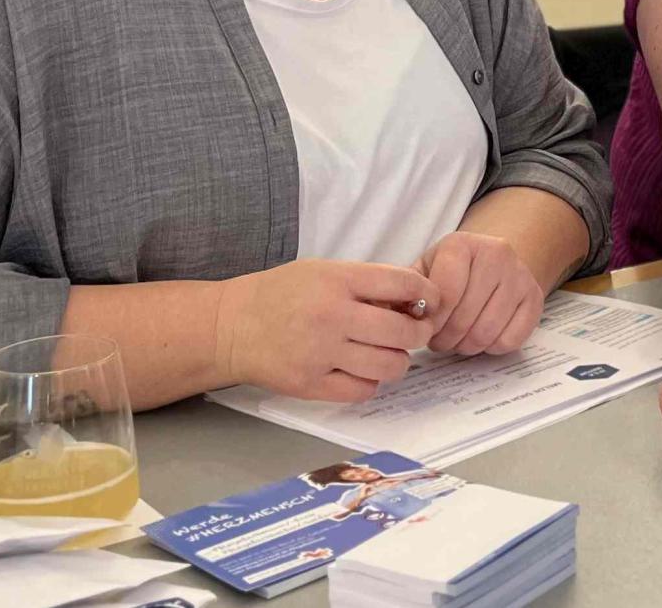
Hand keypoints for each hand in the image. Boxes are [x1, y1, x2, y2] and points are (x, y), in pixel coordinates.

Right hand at [217, 260, 437, 402]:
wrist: (231, 326)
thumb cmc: (282, 293)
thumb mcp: (325, 271)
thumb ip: (366, 284)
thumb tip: (414, 302)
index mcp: (338, 280)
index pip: (404, 284)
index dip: (428, 294)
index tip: (430, 302)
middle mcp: (332, 316)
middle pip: (403, 331)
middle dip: (419, 333)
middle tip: (415, 333)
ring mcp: (321, 353)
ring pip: (388, 365)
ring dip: (398, 361)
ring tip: (388, 353)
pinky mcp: (310, 384)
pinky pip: (363, 390)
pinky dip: (371, 382)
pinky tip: (362, 370)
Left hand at [413, 231, 542, 355]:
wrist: (492, 260)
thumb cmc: (451, 270)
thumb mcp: (425, 270)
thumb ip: (408, 291)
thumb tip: (394, 315)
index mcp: (461, 244)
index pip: (445, 293)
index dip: (431, 320)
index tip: (424, 325)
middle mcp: (496, 253)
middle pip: (464, 317)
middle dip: (444, 338)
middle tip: (437, 339)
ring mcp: (520, 275)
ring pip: (486, 333)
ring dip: (465, 346)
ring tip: (456, 339)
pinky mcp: (535, 298)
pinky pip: (510, 340)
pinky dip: (491, 347)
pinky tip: (481, 335)